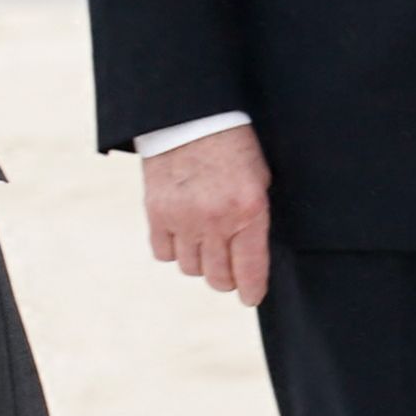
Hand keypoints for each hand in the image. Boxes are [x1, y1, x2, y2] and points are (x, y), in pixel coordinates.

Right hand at [139, 123, 272, 306]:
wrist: (192, 119)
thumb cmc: (233, 148)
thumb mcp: (259, 182)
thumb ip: (254, 221)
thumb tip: (248, 260)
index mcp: (248, 211)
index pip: (250, 271)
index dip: (251, 291)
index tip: (250, 296)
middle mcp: (215, 220)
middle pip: (217, 277)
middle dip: (226, 279)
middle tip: (229, 272)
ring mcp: (182, 218)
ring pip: (190, 268)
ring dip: (199, 263)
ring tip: (204, 247)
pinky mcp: (156, 213)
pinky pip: (163, 253)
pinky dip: (173, 250)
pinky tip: (181, 236)